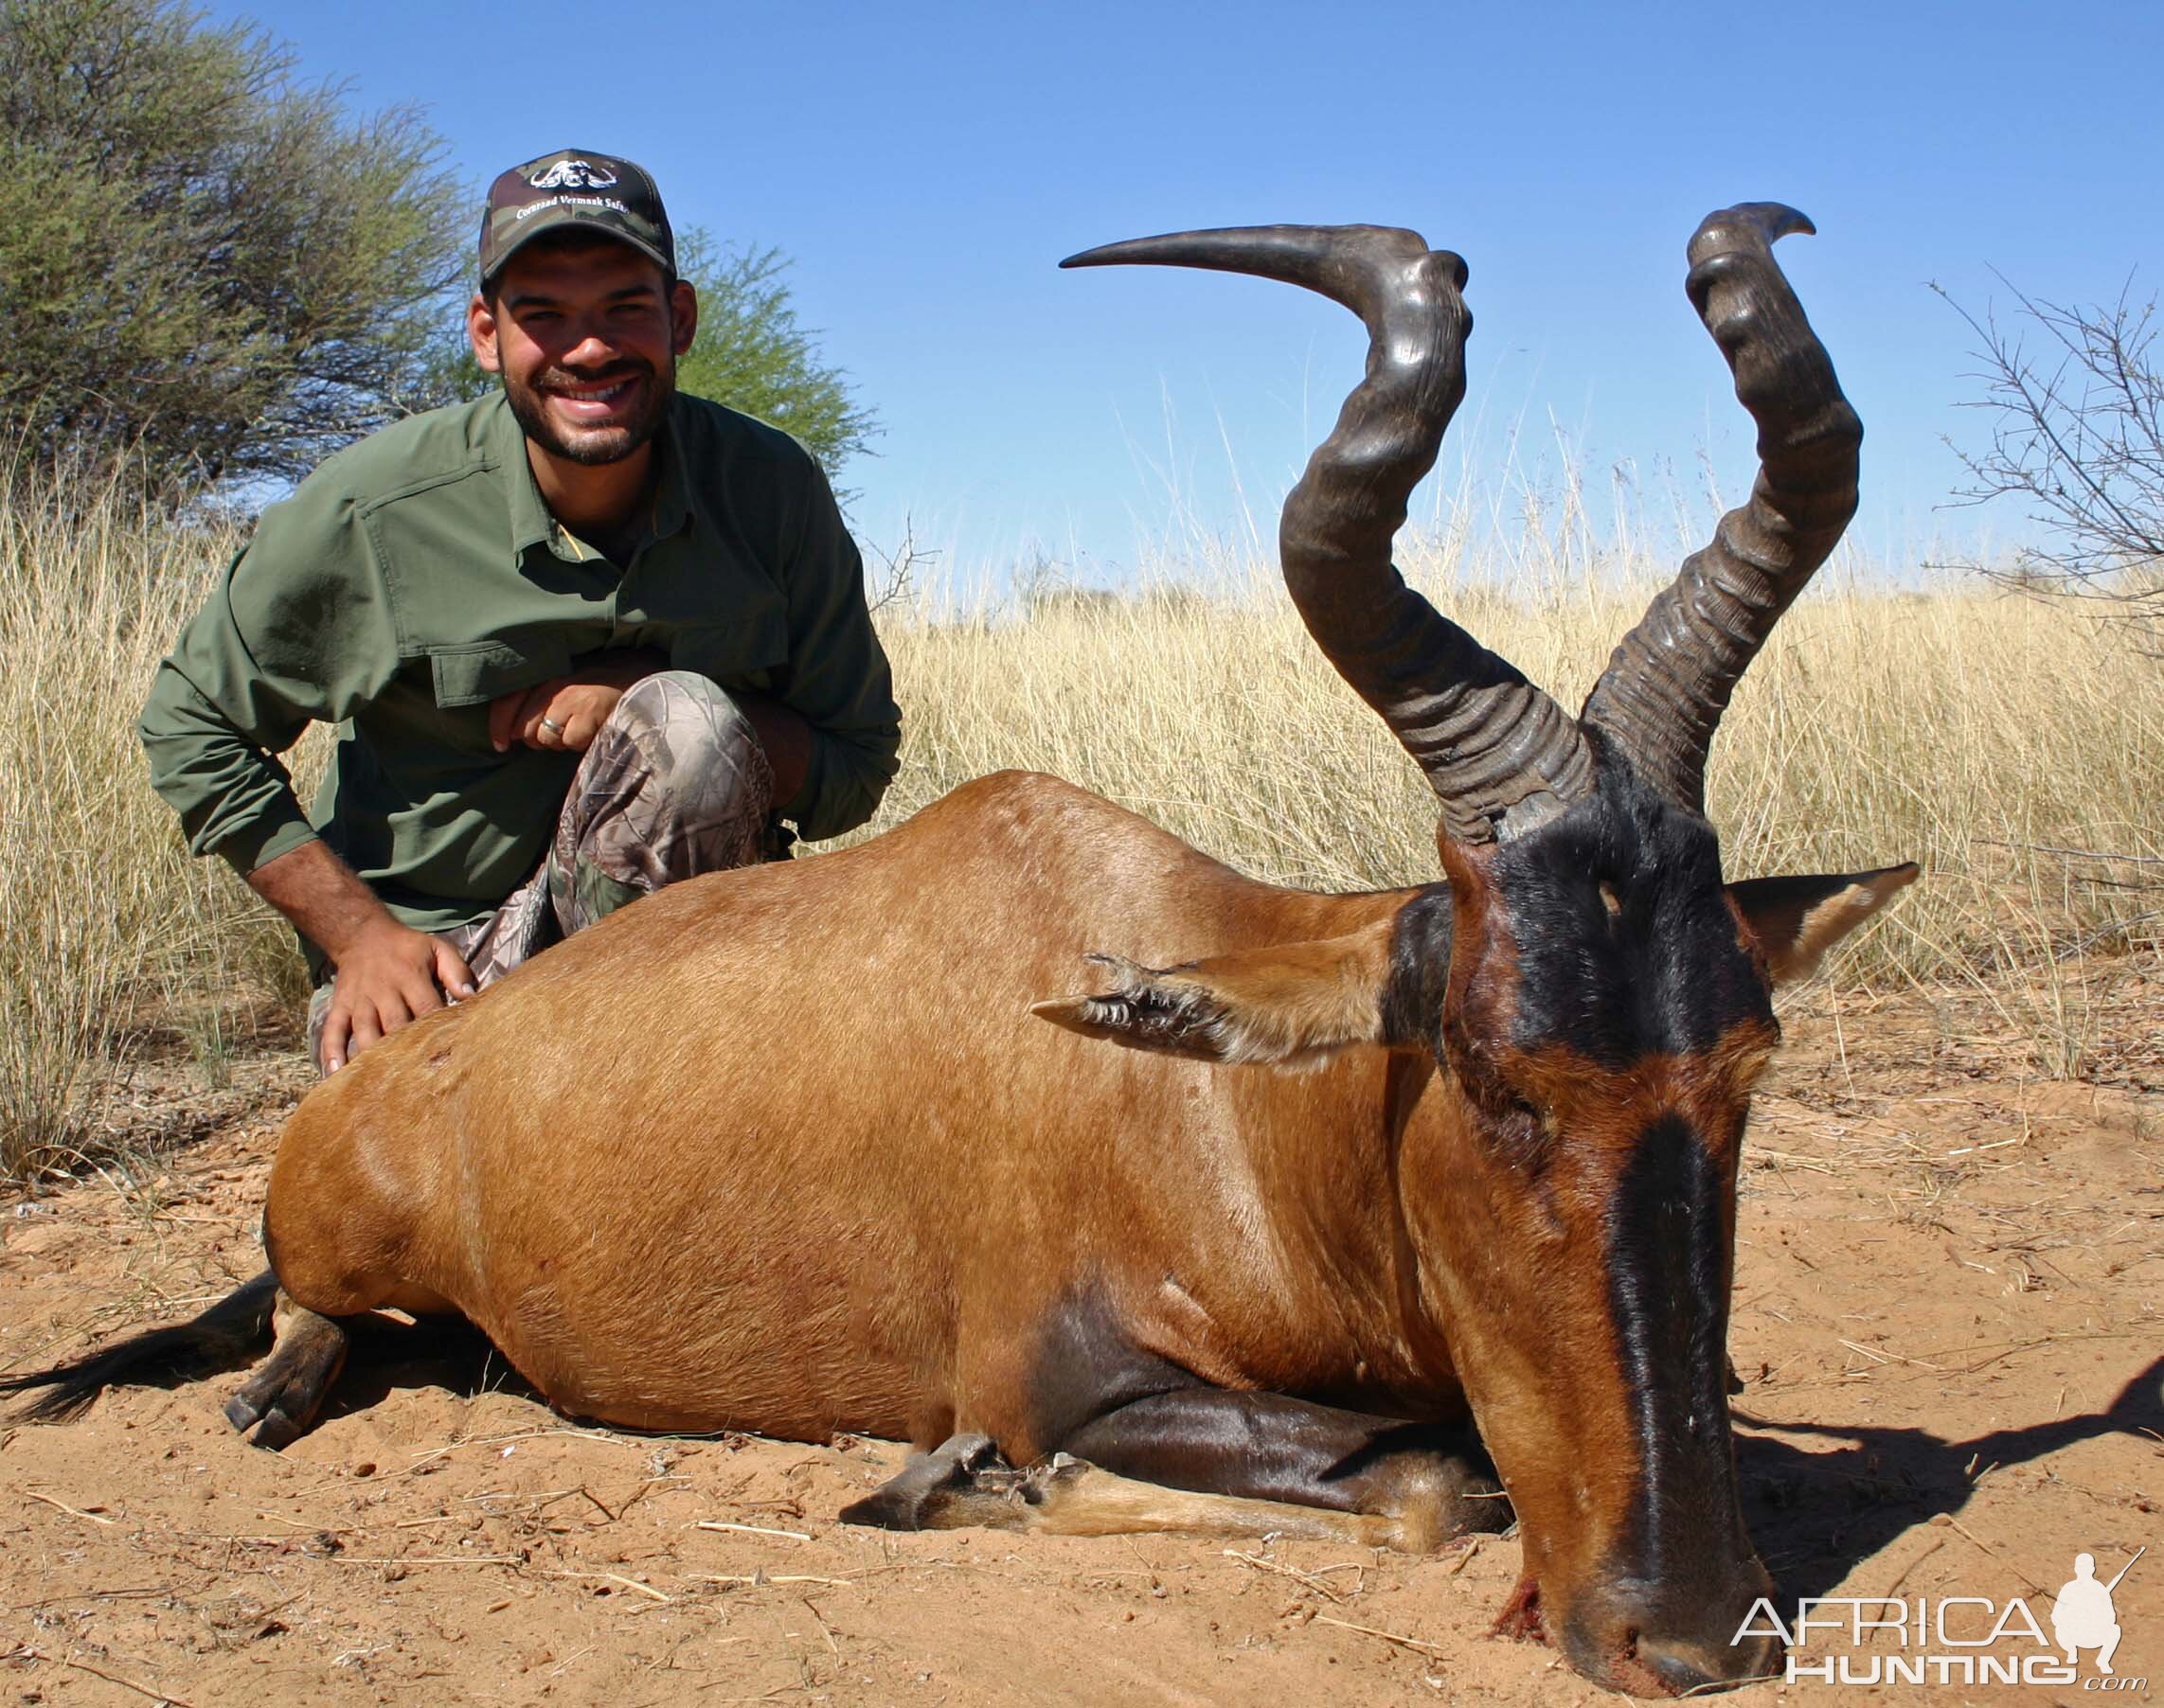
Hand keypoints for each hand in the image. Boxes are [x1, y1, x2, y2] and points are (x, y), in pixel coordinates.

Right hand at [321, 921, 475, 1072]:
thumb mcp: (437, 948)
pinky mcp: (340, 1007)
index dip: (436, 1031)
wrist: (362, 935)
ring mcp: (359, 1001)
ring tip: (382, 1086)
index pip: (426, 1008)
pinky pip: (332, 1031)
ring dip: (372, 1058)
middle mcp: (382, 991)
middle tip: (419, 1081)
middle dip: (406, 1052)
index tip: (449, 1056)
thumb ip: (456, 970)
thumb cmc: (408, 948)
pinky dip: (332, 1053)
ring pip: (364, 1033)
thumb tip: (471, 997)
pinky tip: (336, 1075)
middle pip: (394, 1026)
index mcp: (410, 976)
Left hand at [488, 677, 627, 753]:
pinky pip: (570, 742)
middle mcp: (553, 684)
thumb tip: (511, 733)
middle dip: (538, 739)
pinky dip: (581, 742)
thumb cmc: (595, 685)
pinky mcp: (589, 711)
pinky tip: (593, 729)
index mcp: (543, 675)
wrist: (635, 675)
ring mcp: (571, 697)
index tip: (501, 746)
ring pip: (547, 739)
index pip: (506, 702)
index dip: (499, 727)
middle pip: (525, 729)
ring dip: (561, 742)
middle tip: (560, 732)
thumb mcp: (562, 684)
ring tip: (578, 728)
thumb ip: (536, 701)